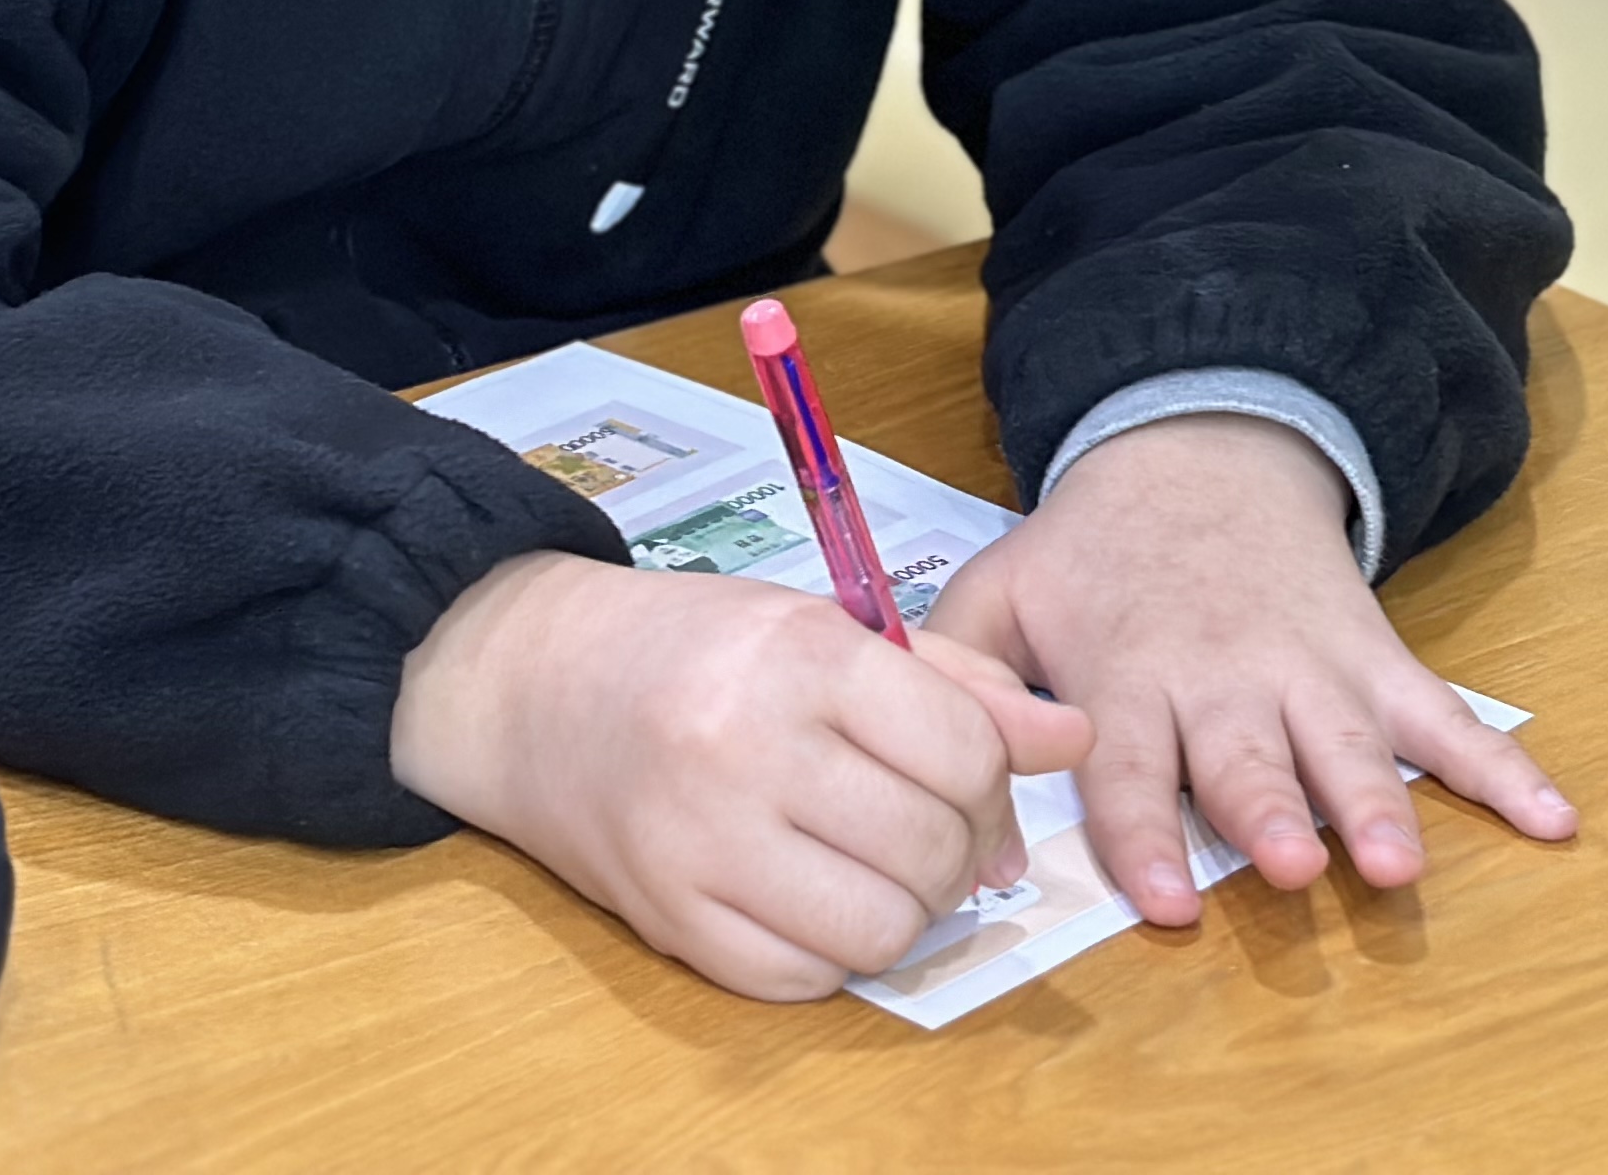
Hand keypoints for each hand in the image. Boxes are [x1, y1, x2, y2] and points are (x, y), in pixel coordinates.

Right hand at [390, 550, 1093, 999]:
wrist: (532, 683)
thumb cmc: (693, 646)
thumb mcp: (824, 628)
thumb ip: (958, 684)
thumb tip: (1075, 739)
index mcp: (799, 656)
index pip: (962, 749)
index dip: (992, 781)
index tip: (971, 784)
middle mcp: (748, 748)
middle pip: (931, 848)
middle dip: (956, 852)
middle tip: (928, 833)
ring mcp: (702, 843)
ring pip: (881, 931)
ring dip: (903, 912)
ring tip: (873, 869)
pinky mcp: (670, 921)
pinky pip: (803, 979)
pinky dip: (829, 954)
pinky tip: (808, 898)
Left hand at [926, 413, 1573, 923]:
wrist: (1199, 448)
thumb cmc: (1094, 550)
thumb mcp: (1006, 588)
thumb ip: (960, 669)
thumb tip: (929, 754)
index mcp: (1129, 670)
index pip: (1130, 768)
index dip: (1144, 836)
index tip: (1162, 902)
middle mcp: (1223, 675)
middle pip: (1248, 758)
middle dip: (1269, 813)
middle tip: (1286, 867)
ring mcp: (1309, 666)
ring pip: (1348, 744)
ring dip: (1376, 803)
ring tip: (1399, 866)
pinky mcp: (1374, 656)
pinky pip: (1445, 715)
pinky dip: (1506, 768)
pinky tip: (1556, 820)